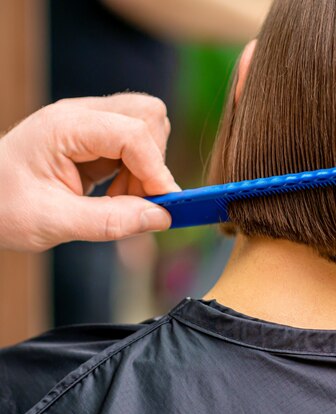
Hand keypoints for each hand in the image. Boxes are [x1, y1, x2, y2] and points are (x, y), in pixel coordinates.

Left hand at [0, 94, 180, 251]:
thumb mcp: (52, 223)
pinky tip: (117, 194)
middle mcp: (80, 115)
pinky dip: (138, 170)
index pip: (131, 133)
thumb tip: (162, 217)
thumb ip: (109, 221)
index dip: (155, 169)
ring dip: (147, 166)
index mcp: (64, 127)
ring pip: (147, 125)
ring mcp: (89, 122)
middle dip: (153, 160)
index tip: (164, 204)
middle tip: (137, 199)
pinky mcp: (95, 136)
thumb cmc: (2, 207)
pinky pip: (136, 143)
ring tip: (122, 199)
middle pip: (147, 115)